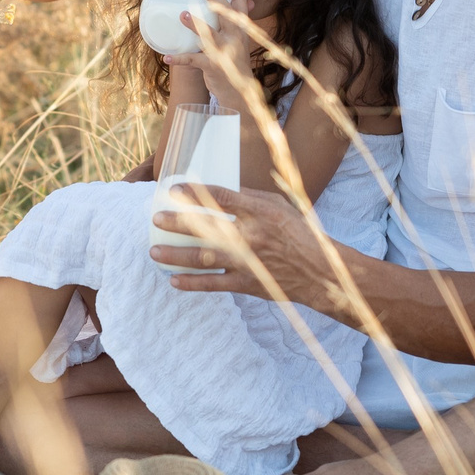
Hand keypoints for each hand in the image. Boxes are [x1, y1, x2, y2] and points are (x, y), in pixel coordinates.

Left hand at [152, 185, 351, 312]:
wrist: (319, 271)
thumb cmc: (298, 233)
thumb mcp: (279, 207)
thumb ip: (249, 198)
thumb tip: (217, 191)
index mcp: (260, 212)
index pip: (222, 198)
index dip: (195, 193)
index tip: (173, 190)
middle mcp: (251, 235)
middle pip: (207, 228)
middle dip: (178, 223)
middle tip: (156, 219)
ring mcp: (247, 261)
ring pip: (205, 258)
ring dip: (176, 256)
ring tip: (155, 252)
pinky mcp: (247, 283)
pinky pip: (214, 284)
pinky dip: (192, 283)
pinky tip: (173, 280)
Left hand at [184, 0, 257, 100]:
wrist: (238, 91)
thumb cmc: (234, 60)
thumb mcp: (240, 40)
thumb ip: (239, 22)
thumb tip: (249, 0)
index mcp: (241, 29)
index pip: (240, 3)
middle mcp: (235, 38)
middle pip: (226, 14)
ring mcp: (224, 52)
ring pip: (209, 35)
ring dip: (195, 25)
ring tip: (182, 15)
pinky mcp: (212, 66)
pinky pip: (193, 61)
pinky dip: (179, 59)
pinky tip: (166, 57)